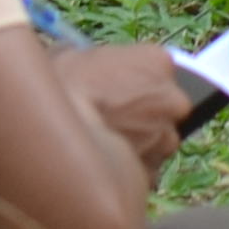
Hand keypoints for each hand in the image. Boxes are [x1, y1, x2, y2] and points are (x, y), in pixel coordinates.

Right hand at [56, 40, 191, 176]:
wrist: (55, 136)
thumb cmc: (60, 88)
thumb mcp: (69, 56)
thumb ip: (89, 58)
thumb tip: (78, 58)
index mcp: (157, 61)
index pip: (156, 69)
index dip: (133, 81)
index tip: (116, 89)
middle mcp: (173, 100)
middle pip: (162, 107)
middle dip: (141, 114)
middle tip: (110, 118)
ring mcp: (166, 139)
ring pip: (155, 142)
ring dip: (137, 143)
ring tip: (102, 145)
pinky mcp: (154, 172)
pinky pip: (143, 170)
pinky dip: (128, 170)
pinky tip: (102, 165)